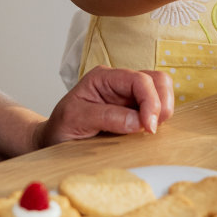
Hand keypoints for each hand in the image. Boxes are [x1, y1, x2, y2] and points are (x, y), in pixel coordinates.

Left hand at [33, 67, 174, 149]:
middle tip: (152, 129)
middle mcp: (120, 83)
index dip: (150, 101)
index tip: (149, 126)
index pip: (139, 80)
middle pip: (158, 80)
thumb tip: (139, 121)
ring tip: (149, 130)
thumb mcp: (76, 120)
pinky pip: (157, 109)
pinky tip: (146, 132)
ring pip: (162, 92)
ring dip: (162, 111)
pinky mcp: (136, 111)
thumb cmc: (61, 126)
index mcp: (104, 77)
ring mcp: (130, 96)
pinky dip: (159, 119)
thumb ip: (107, 117)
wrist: (54, 139)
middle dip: (162, 104)